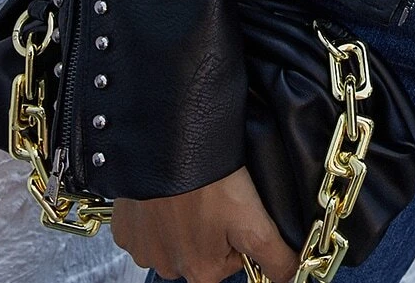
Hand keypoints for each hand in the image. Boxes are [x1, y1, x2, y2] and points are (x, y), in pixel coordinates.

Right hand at [112, 164, 298, 282]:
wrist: (169, 145)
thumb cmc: (211, 181)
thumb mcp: (253, 220)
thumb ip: (273, 254)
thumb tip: (289, 275)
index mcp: (201, 273)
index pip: (231, 260)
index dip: (238, 231)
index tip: (236, 205)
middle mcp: (168, 269)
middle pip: (201, 251)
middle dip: (209, 227)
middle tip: (214, 194)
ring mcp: (143, 249)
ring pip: (173, 238)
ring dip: (182, 219)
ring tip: (192, 190)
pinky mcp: (125, 228)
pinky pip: (146, 226)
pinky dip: (156, 211)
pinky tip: (167, 191)